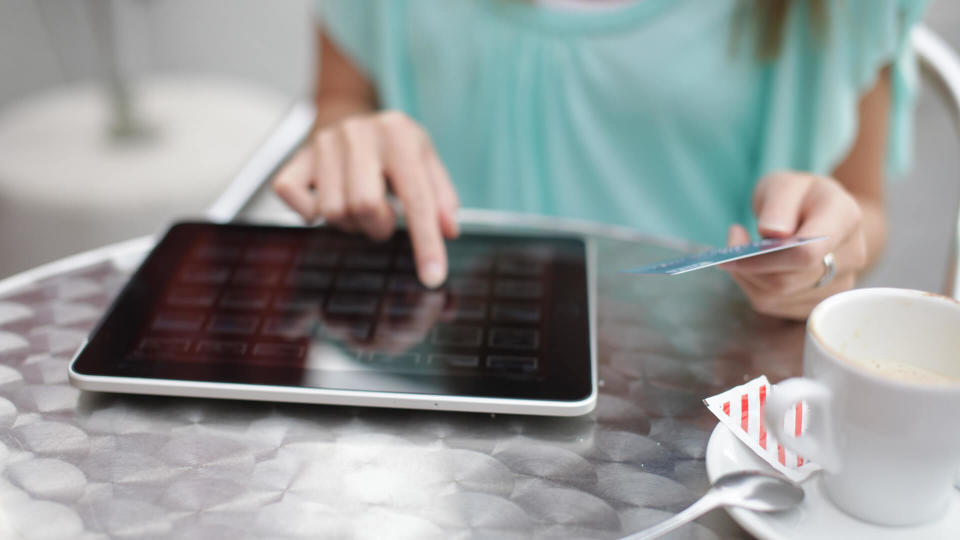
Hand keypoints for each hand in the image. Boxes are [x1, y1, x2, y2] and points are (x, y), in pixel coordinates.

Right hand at [272, 111, 459, 287]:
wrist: (349, 112)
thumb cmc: (393, 147)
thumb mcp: (426, 160)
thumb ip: (441, 196)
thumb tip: (449, 230)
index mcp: (399, 135)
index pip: (416, 197)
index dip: (426, 243)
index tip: (432, 279)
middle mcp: (359, 133)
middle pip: (364, 206)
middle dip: (377, 226)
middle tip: (382, 217)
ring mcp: (324, 143)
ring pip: (332, 211)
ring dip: (350, 223)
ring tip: (358, 206)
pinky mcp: (297, 156)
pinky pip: (293, 198)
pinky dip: (309, 213)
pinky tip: (325, 200)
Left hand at [723, 172, 868, 319]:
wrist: (823, 214)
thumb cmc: (800, 196)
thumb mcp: (785, 185)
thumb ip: (779, 205)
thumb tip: (772, 232)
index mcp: (846, 219)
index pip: (806, 253)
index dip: (764, 257)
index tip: (736, 245)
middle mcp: (852, 256)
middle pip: (786, 280)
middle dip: (748, 266)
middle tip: (732, 243)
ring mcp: (839, 284)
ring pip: (775, 297)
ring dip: (747, 276)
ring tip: (742, 252)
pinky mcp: (820, 302)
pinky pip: (774, 305)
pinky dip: (752, 287)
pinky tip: (754, 267)